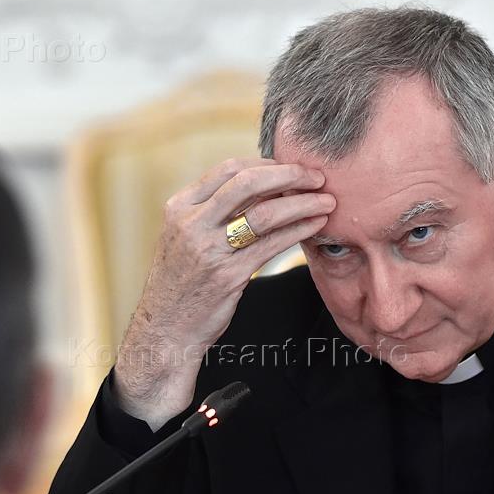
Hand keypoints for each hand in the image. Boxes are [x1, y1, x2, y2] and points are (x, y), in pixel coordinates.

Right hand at [114, 157, 333, 428]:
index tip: (291, 168)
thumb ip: (211, 211)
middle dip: (289, 175)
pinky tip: (315, 225)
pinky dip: (299, 229)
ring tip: (327, 201)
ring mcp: (209, 250)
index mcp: (179, 207)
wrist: (166, 329)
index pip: (228, 169)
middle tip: (316, 177)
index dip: (266, 164)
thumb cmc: (181, 281)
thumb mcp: (184, 237)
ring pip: (265, 213)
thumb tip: (259, 184)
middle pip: (247, 182)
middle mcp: (191, 224)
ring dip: (302, 203)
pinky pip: (273, 245)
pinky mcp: (228, 276)